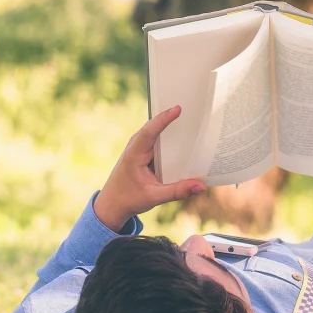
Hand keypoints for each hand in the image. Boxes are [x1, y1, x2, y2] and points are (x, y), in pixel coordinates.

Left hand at [94, 106, 204, 230]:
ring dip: (169, 125)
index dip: (163, 119)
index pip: (149, 132)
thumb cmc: (129, 199)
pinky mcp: (143, 153)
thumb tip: (201, 186)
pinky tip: (181, 136)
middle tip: (190, 108)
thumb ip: (178, 191)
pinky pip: (156, 140)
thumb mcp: (155, 197)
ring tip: (189, 117)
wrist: (111, 205)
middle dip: (169, 116)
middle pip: (153, 126)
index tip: (177, 109)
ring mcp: (138, 148)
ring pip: (155, 132)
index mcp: (134, 155)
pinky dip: (167, 136)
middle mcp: (135, 147)